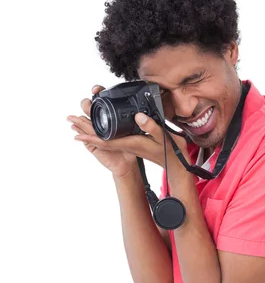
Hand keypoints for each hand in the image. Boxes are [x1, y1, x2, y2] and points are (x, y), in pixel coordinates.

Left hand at [68, 91, 190, 170]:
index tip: (76, 133)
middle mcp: (128, 144)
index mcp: (132, 143)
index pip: (106, 141)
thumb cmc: (172, 153)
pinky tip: (98, 127)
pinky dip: (101, 132)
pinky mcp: (133, 142)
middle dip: (85, 130)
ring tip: (77, 121)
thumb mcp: (165, 137)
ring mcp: (129, 144)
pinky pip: (112, 138)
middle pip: (101, 139)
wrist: (177, 165)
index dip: (91, 137)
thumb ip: (152, 127)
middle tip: (69, 119)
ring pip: (105, 138)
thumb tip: (137, 116)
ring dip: (91, 130)